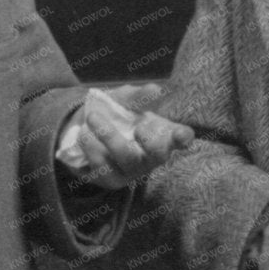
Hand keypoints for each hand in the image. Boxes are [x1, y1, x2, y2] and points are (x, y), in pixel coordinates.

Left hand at [62, 86, 194, 188]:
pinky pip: (104, 168)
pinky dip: (92, 148)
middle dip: (151, 143)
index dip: (183, 137)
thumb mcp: (126, 99)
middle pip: (158, 156)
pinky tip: (85, 135)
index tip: (180, 134)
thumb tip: (154, 90)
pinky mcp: (112, 180)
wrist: (89, 131)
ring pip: (127, 159)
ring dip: (109, 136)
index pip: (182, 137)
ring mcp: (133, 171)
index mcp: (162, 133)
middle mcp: (151, 155)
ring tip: (92, 116)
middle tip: (139, 128)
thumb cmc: (118, 113)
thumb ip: (137, 96)